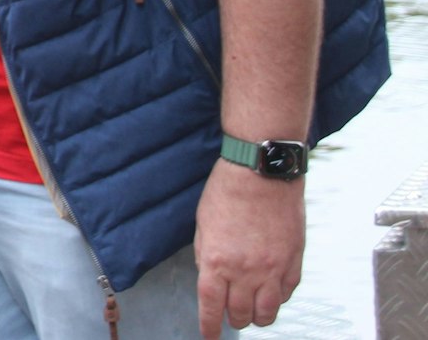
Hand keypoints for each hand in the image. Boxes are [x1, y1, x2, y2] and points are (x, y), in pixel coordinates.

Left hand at [194, 158, 303, 337]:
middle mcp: (245, 271)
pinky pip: (287, 293)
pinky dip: (278, 299)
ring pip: (268, 312)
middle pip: (240, 314)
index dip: (209, 327)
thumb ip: (206, 255)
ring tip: (251, 312)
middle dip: (233, 320)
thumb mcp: (202, 225)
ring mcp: (272, 268)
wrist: (261, 173)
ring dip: (257, 317)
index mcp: (216, 261)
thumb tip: (210, 277)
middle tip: (230, 317)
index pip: (211, 307)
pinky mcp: (293, 262)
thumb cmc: (228, 192)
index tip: (209, 336)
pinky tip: (271, 293)